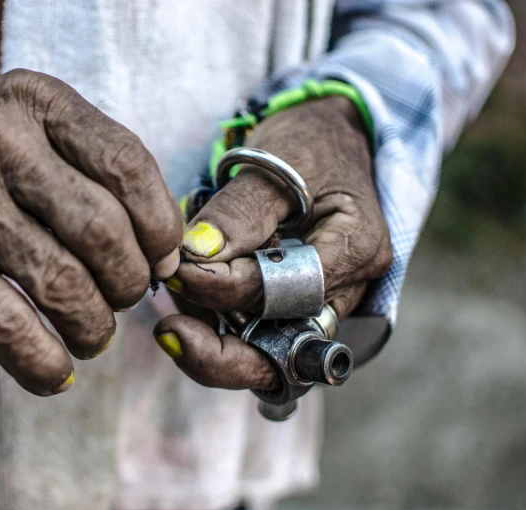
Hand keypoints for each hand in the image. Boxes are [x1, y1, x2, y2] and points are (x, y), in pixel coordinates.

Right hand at [0, 70, 182, 395]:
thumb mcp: (31, 120)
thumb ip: (95, 167)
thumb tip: (165, 252)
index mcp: (40, 101)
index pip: (128, 165)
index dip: (160, 225)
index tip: (164, 257)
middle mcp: (2, 142)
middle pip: (102, 232)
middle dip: (130, 282)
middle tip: (125, 296)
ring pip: (60, 282)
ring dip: (93, 327)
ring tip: (94, 334)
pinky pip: (3, 321)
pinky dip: (40, 360)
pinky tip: (56, 371)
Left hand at [154, 96, 391, 390]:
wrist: (325, 140)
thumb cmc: (308, 142)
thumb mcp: (278, 161)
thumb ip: (239, 211)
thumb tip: (196, 254)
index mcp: (357, 248)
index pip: (289, 292)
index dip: (228, 289)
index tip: (180, 266)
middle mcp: (346, 289)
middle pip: (287, 353)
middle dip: (220, 353)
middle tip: (168, 331)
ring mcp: (320, 303)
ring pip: (265, 354)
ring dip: (211, 339)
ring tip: (173, 305)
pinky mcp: (292, 306)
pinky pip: (254, 337)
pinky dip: (215, 327)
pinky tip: (185, 303)